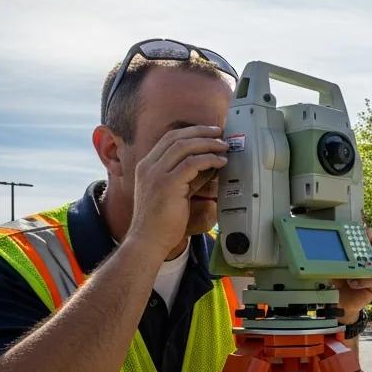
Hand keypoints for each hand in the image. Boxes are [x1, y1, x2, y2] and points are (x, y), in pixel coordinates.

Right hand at [125, 125, 228, 260]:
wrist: (148, 240)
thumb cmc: (161, 221)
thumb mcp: (174, 192)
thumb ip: (187, 177)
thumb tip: (209, 164)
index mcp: (146, 166)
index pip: (169, 138)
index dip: (191, 131)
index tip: (209, 132)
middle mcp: (148, 166)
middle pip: (177, 137)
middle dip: (201, 132)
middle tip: (220, 133)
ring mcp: (156, 174)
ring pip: (185, 146)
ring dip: (208, 144)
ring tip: (224, 147)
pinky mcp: (167, 184)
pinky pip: (192, 163)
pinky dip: (209, 159)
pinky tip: (221, 162)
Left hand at [335, 227, 371, 323]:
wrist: (337, 302)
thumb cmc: (335, 280)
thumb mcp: (332, 266)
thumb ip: (332, 256)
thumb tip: (324, 246)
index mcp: (362, 252)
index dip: (371, 233)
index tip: (363, 230)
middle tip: (364, 244)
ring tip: (359, 264)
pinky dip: (364, 280)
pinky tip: (352, 282)